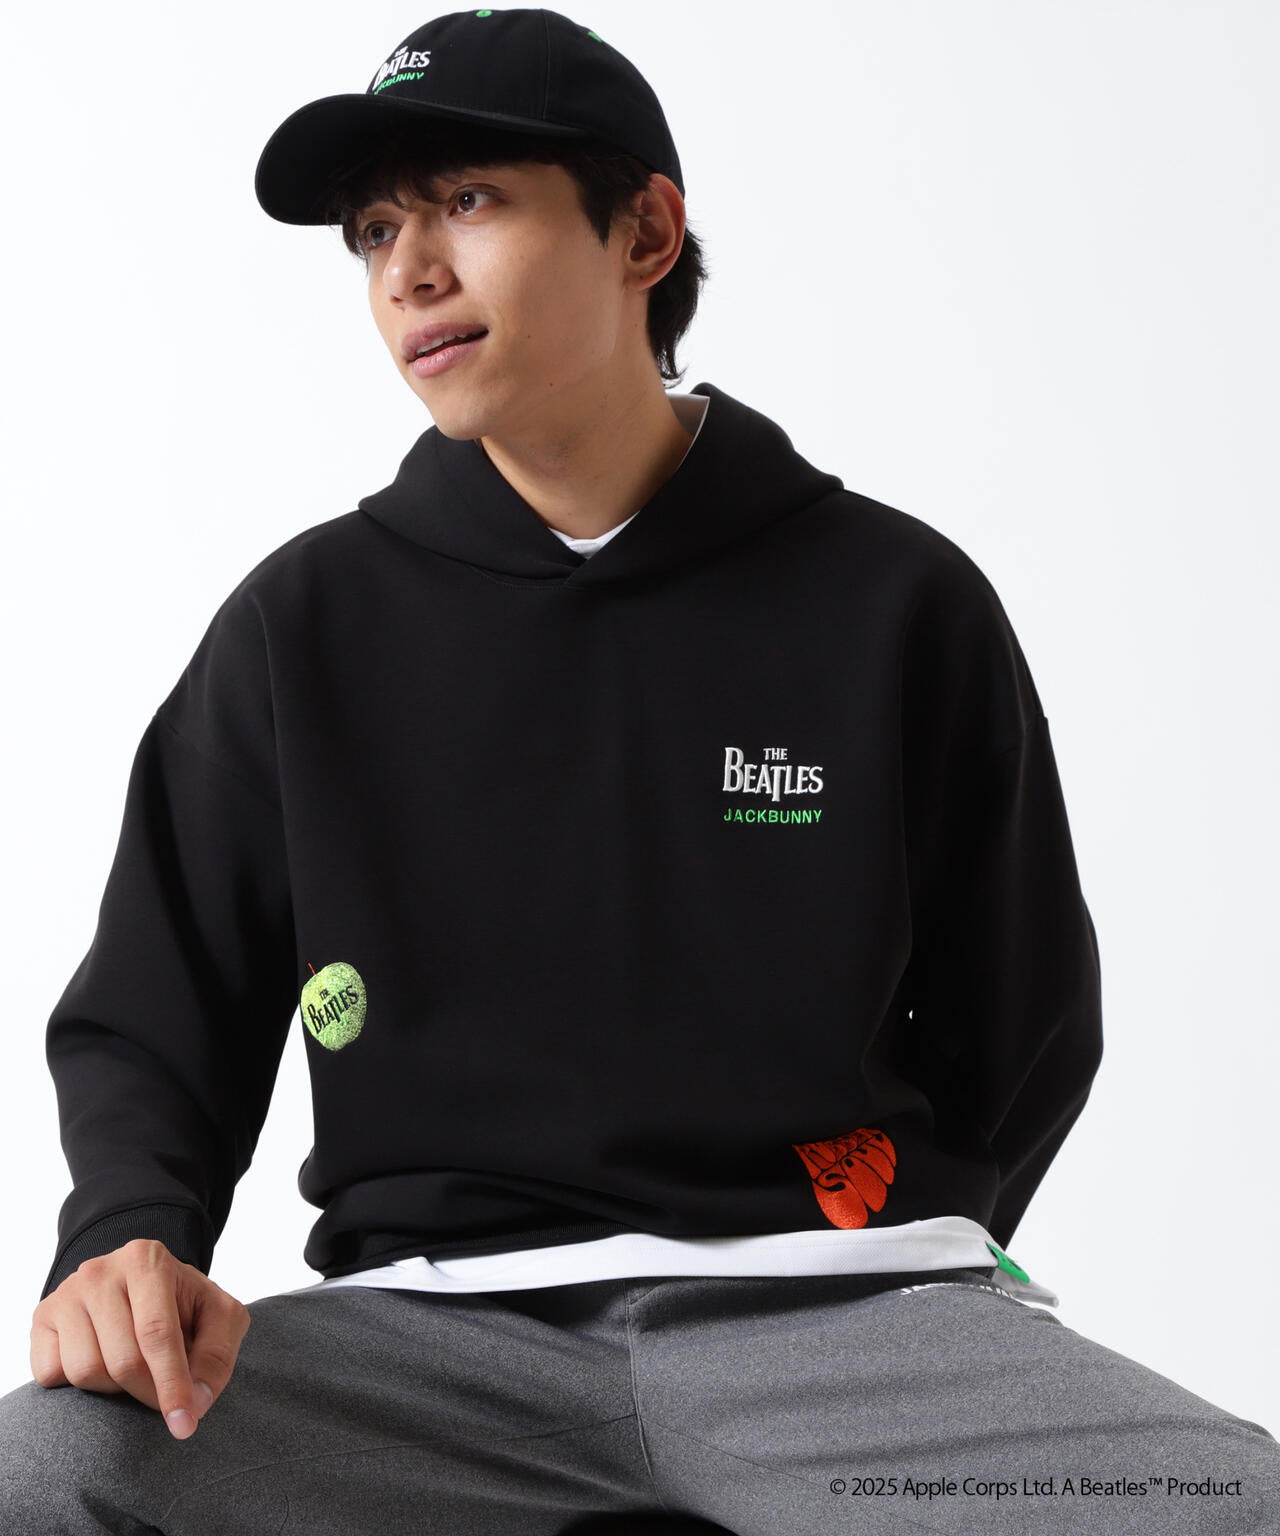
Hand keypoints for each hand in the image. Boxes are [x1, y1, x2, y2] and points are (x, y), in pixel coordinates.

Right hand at [29, 1238, 250, 1438]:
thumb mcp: (218, 1316)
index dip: (172, 1384)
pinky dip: (77, 1386)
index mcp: (148, 1260)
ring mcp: (66, 1294)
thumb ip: (217, 1355)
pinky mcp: (42, 1318)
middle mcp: (101, 1271)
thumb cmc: (182, 1303)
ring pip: (85, 1372)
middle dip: (148, 1393)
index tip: (184, 1424)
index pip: (157, 1333)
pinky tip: (102, 1365)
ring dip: (114, 1389)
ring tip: (133, 1371)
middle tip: (163, 1401)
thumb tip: (195, 1403)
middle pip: (122, 1359)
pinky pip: (51, 1375)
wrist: (138, 1284)